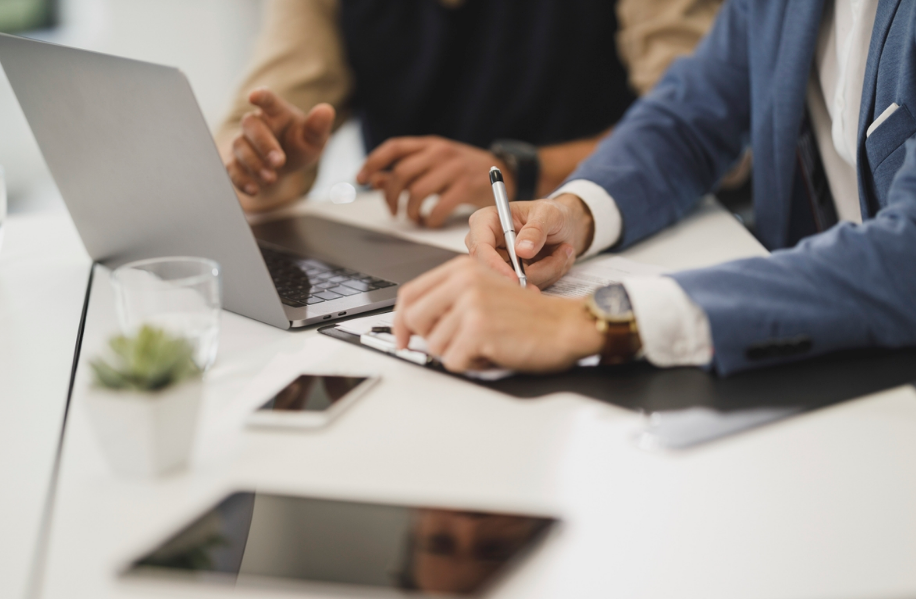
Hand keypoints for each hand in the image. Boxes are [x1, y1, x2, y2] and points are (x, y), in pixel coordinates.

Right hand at [224, 88, 334, 210]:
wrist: (285, 167)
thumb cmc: (298, 146)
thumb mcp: (314, 140)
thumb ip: (318, 127)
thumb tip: (326, 110)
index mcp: (276, 112)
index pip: (268, 100)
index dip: (261, 96)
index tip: (254, 96)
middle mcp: (256, 124)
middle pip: (251, 125)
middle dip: (264, 144)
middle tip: (279, 161)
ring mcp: (244, 142)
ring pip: (240, 146)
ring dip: (254, 163)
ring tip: (271, 178)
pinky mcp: (236, 162)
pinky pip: (232, 168)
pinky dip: (241, 179)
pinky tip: (254, 189)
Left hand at [356, 136, 515, 227]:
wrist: (505, 170)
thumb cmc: (464, 169)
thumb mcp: (434, 164)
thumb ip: (406, 170)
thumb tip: (375, 179)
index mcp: (429, 144)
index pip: (394, 147)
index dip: (373, 162)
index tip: (361, 178)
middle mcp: (440, 152)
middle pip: (401, 173)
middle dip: (390, 195)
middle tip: (393, 210)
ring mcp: (454, 169)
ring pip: (417, 192)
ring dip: (409, 211)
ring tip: (413, 217)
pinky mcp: (467, 187)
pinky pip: (438, 207)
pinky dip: (430, 219)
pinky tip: (431, 221)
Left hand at [393, 257, 603, 372]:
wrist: (566, 324)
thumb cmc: (530, 315)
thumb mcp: (486, 291)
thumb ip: (451, 298)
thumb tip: (413, 323)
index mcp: (462, 268)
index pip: (410, 293)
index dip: (400, 320)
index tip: (403, 337)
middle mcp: (463, 282)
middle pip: (413, 319)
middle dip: (428, 339)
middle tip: (453, 345)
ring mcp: (470, 304)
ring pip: (434, 345)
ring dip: (458, 354)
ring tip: (485, 344)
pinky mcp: (478, 329)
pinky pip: (453, 361)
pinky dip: (472, 365)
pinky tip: (493, 353)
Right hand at [465, 194, 594, 288]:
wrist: (566, 226)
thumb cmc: (552, 214)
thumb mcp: (549, 214)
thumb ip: (536, 230)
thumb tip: (522, 249)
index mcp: (486, 221)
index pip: (480, 248)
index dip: (495, 266)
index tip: (517, 278)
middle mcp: (487, 243)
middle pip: (494, 271)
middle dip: (525, 274)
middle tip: (554, 266)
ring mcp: (498, 262)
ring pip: (515, 281)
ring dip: (544, 271)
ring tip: (562, 250)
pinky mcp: (511, 275)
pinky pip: (526, 285)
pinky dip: (547, 275)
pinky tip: (556, 258)